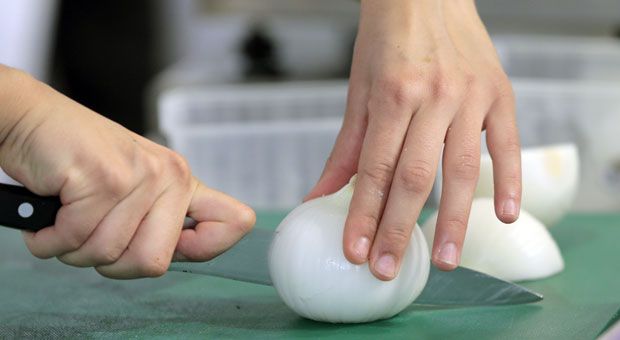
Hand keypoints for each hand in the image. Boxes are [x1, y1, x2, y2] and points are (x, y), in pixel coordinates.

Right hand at [0, 66, 255, 278]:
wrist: (30, 121)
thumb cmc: (78, 161)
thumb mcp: (133, 189)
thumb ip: (164, 220)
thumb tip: (196, 249)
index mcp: (181, 182)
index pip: (233, 222)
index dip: (211, 247)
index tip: (175, 246)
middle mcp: (169, 176)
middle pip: (153, 263)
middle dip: (111, 261)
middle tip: (91, 229)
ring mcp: (138, 177)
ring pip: (107, 255)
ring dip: (73, 247)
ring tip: (68, 214)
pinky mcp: (103, 179)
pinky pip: (72, 240)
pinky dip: (48, 239)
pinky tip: (49, 211)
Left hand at [306, 0, 520, 279]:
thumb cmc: (386, 40)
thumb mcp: (359, 90)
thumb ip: (346, 148)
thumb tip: (320, 197)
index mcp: (392, 94)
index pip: (375, 169)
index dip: (364, 215)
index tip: (355, 252)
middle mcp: (433, 96)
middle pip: (415, 176)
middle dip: (399, 228)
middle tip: (389, 269)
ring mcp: (471, 95)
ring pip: (462, 168)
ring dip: (453, 219)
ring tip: (445, 260)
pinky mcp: (499, 93)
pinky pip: (507, 143)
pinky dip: (510, 180)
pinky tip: (504, 216)